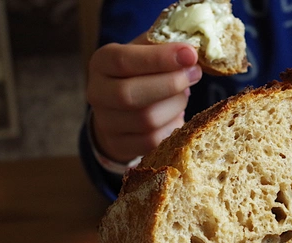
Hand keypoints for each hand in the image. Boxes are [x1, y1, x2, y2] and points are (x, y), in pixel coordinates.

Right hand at [86, 33, 201, 162]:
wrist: (121, 110)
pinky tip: (176, 116)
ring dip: (175, 106)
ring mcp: (106, 123)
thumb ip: (163, 47)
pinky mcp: (120, 145)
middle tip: (194, 74)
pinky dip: (172, 128)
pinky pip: (153, 141)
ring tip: (184, 95)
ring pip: (146, 120)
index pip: (123, 61)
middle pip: (130, 94)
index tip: (190, 55)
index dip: (159, 58)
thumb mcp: (145, 53)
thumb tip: (191, 54)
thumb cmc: (140, 74)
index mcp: (101, 63)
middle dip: (170, 84)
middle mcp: (97, 93)